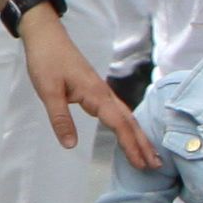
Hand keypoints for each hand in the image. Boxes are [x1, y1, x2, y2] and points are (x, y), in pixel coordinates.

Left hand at [17, 14, 152, 164]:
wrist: (46, 36)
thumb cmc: (46, 61)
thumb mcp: (48, 92)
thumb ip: (60, 118)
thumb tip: (70, 145)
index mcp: (96, 94)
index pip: (119, 124)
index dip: (131, 145)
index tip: (142, 163)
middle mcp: (104, 93)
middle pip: (129, 122)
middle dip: (143, 144)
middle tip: (156, 166)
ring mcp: (102, 91)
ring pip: (126, 116)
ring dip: (138, 136)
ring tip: (149, 154)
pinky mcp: (96, 90)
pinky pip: (118, 111)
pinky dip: (128, 125)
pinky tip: (130, 132)